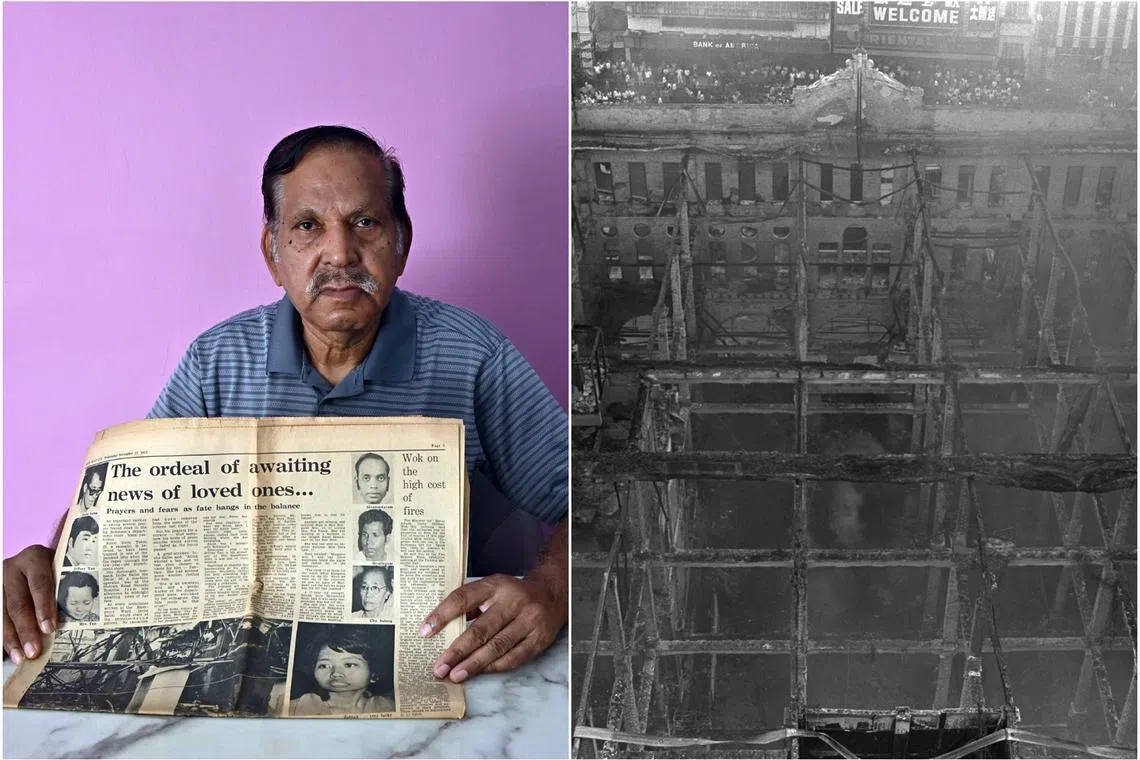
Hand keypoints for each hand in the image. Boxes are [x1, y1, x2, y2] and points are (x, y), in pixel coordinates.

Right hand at [3, 545, 56, 662]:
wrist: (29, 560)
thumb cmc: (52, 569)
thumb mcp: (59, 570)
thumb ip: (62, 589)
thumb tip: (75, 624)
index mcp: (34, 557)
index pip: (40, 584)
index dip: (44, 607)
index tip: (49, 629)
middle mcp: (12, 567)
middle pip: (18, 602)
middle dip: (26, 629)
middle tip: (33, 651)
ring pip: (2, 612)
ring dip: (10, 638)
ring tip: (20, 657)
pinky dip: (2, 635)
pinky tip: (7, 651)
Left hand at [419, 574, 566, 682]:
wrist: (553, 593)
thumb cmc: (513, 594)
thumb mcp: (492, 589)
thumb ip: (470, 605)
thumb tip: (439, 630)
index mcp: (496, 585)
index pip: (463, 598)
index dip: (442, 615)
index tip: (424, 632)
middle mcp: (513, 601)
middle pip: (481, 629)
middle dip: (457, 651)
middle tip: (439, 667)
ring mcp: (528, 621)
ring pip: (497, 646)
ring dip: (473, 664)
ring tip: (454, 675)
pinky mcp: (539, 639)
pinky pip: (514, 657)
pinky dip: (494, 667)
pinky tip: (479, 673)